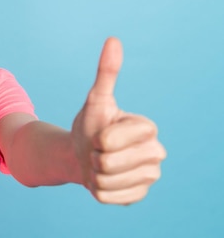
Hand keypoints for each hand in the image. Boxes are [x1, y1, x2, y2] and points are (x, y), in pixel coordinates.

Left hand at [71, 37, 165, 204]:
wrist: (81, 154)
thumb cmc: (90, 125)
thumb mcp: (95, 100)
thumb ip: (106, 73)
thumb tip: (113, 39)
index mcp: (148, 129)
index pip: (111, 140)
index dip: (98, 138)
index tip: (100, 134)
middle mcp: (156, 153)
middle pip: (109, 163)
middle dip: (94, 157)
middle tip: (98, 151)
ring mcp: (149, 177)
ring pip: (107, 181)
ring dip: (94, 175)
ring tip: (100, 165)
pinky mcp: (138, 196)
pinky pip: (107, 197)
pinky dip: (97, 190)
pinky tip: (103, 180)